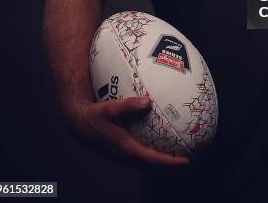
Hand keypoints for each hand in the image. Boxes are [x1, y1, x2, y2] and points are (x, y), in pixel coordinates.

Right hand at [65, 96, 190, 167]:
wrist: (78, 122)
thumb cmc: (94, 115)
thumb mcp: (110, 109)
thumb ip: (129, 105)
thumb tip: (147, 101)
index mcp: (126, 149)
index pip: (152, 160)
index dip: (170, 162)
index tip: (186, 161)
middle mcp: (126, 156)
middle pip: (153, 165)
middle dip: (170, 165)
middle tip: (189, 158)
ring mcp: (123, 155)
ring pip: (147, 161)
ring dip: (162, 159)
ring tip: (179, 152)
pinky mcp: (121, 150)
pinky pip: (142, 153)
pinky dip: (153, 151)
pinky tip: (161, 138)